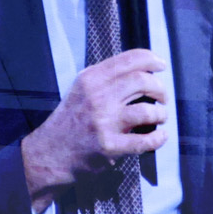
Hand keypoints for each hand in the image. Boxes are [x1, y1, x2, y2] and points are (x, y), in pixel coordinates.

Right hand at [22, 49, 167, 206]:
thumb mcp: (81, 90)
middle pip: (143, 81)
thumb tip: (141, 70)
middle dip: (160, 89)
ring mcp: (103, 122)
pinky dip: (159, 138)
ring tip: (159, 117)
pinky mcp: (109, 146)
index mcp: (91, 79)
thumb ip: (105, 79)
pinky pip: (145, 140)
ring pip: (148, 111)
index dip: (152, 60)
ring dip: (161, 114)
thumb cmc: (70, 122)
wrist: (50, 154)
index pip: (130, 59)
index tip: (161, 66)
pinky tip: (160, 136)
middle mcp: (97, 97)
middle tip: (162, 97)